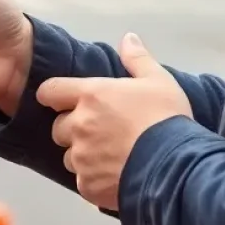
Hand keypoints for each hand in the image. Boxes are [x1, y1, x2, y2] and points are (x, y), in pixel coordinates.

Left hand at [36, 33, 191, 209]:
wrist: (174, 166)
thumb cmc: (166, 118)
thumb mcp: (158, 80)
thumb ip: (137, 59)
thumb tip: (128, 38)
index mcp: (91, 95)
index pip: (50, 91)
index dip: (54, 95)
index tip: (63, 100)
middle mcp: (79, 125)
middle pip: (59, 127)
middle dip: (73, 128)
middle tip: (100, 131)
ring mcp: (82, 158)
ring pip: (70, 157)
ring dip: (83, 155)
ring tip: (110, 156)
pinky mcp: (88, 186)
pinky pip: (83, 182)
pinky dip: (94, 179)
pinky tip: (116, 175)